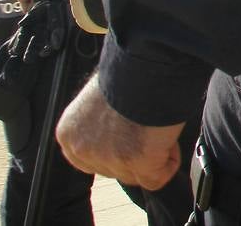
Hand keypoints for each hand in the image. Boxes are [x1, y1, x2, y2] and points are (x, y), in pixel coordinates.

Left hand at [57, 74, 185, 189]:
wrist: (147, 61)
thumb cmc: (130, 70)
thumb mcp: (102, 97)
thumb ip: (103, 120)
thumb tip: (120, 128)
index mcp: (70, 131)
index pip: (92, 159)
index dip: (118, 148)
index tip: (135, 131)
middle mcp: (82, 148)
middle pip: (115, 170)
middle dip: (137, 153)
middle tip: (151, 128)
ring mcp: (108, 158)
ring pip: (136, 175)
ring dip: (154, 156)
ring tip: (161, 129)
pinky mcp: (137, 162)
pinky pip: (157, 178)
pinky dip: (169, 163)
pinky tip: (170, 141)